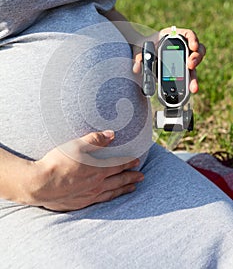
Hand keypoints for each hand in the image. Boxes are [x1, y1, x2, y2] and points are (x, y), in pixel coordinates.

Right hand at [29, 131, 143, 211]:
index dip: (129, 162)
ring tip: (132, 188)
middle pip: (119, 180)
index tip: (137, 161)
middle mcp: (96, 184)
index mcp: (97, 170)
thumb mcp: (77, 145)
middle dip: (131, 177)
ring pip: (112, 192)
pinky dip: (110, 198)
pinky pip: (101, 201)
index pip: (118, 165)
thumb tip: (111, 134)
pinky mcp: (80, 203)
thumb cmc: (58, 162)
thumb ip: (95, 140)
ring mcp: (89, 196)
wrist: (41, 184)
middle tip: (141, 177)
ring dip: (123, 189)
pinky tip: (110, 197)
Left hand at [133, 27, 205, 92]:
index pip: (189, 35)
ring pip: (195, 66)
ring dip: (194, 76)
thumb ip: (138, 57)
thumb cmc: (143, 48)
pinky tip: (190, 89)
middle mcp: (183, 47)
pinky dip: (190, 82)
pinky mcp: (182, 70)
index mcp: (174, 36)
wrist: (142, 55)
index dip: (193, 39)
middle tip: (190, 66)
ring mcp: (184, 59)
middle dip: (195, 58)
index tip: (193, 47)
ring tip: (193, 86)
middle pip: (197, 51)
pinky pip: (189, 76)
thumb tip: (136, 69)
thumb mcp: (140, 50)